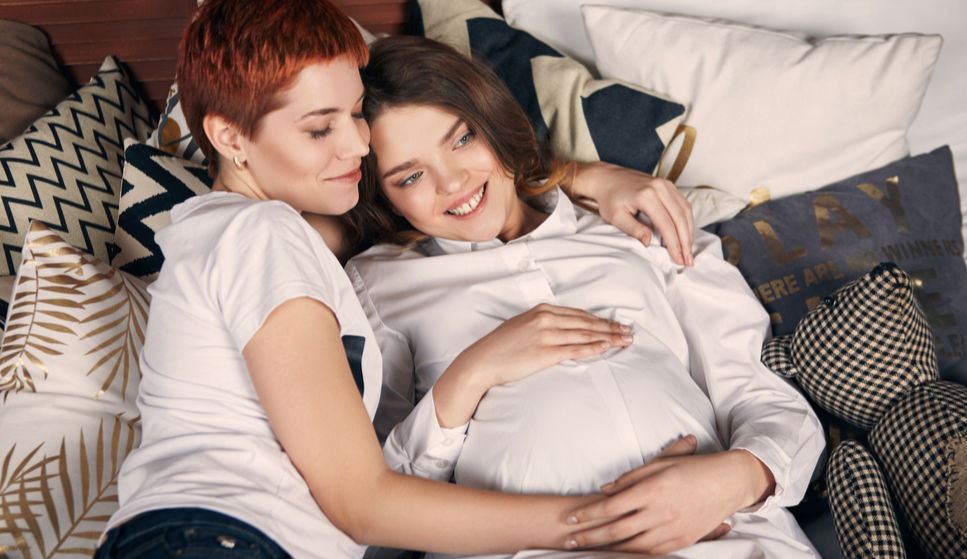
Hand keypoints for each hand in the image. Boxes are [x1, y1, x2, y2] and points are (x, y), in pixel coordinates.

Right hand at [432, 303, 632, 427]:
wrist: (482, 361)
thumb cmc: (501, 347)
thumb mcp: (522, 326)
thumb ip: (543, 324)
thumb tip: (563, 329)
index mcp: (542, 310)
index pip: (579, 314)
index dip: (600, 319)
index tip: (616, 324)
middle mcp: (546, 319)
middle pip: (586, 322)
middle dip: (611, 327)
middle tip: (629, 332)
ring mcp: (545, 335)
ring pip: (585, 334)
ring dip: (608, 337)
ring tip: (625, 340)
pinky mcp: (545, 352)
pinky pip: (575, 349)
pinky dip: (592, 347)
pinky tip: (606, 347)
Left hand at [563, 436, 772, 554]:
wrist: (729, 482)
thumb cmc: (692, 468)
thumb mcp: (660, 464)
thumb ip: (630, 477)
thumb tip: (604, 490)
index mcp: (652, 489)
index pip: (610, 506)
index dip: (587, 514)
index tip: (569, 518)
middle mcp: (660, 512)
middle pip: (616, 530)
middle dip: (589, 537)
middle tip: (568, 541)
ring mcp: (671, 529)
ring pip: (632, 546)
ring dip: (606, 550)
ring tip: (586, 552)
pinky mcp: (682, 540)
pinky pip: (652, 552)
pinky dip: (633, 555)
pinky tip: (618, 555)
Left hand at [568, 161, 694, 265]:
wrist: (607, 177)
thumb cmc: (609, 198)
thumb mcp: (616, 217)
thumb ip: (633, 229)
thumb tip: (648, 242)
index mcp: (646, 196)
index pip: (666, 224)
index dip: (674, 244)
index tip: (677, 259)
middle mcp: (659, 188)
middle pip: (680, 218)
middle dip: (685, 241)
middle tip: (688, 259)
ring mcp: (665, 184)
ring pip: (685, 210)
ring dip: (689, 231)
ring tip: (688, 250)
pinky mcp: (667, 185)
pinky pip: (683, 203)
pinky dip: (687, 220)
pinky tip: (686, 233)